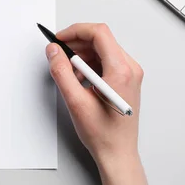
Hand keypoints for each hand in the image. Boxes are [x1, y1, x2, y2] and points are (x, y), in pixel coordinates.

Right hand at [46, 23, 143, 165]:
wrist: (117, 153)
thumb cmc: (103, 133)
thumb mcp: (75, 101)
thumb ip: (61, 72)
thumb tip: (54, 51)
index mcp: (121, 71)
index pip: (99, 34)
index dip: (76, 31)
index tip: (59, 39)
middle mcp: (130, 69)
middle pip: (101, 40)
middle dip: (77, 43)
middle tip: (59, 54)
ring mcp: (130, 74)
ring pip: (103, 49)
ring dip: (82, 56)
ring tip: (69, 74)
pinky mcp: (127, 79)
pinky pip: (106, 61)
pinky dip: (90, 64)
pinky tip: (79, 80)